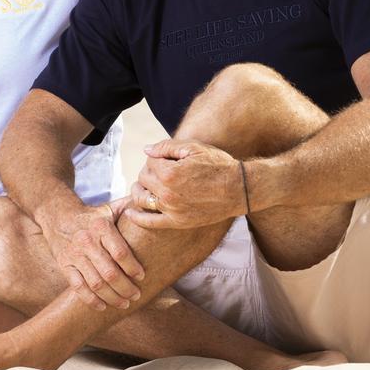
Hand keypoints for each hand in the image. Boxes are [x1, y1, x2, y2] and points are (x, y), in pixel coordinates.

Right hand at [41, 199, 144, 310]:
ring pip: (95, 283)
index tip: (142, 276)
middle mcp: (86, 241)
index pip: (120, 252)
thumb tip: (155, 208)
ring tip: (124, 303)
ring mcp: (74, 255)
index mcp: (101, 226)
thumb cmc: (93, 216)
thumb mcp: (111, 208)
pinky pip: (78, 287)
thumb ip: (131, 209)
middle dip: (126, 288)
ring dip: (112, 297)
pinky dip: (91, 300)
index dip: (133, 267)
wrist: (58, 216)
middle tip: (136, 295)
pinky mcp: (64, 266)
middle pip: (109, 272)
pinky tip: (103, 306)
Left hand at [125, 139, 245, 229]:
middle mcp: (167, 193)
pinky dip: (136, 217)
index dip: (156, 158)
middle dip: (149, 172)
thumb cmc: (218, 165)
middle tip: (160, 171)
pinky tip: (130, 212)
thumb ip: (166, 147)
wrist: (239, 189)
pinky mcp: (177, 222)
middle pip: (143, 179)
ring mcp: (171, 210)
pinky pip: (149, 223)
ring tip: (144, 187)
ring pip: (141, 199)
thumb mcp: (194, 148)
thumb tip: (146, 150)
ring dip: (139, 190)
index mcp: (170, 173)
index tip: (166, 159)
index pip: (149, 162)